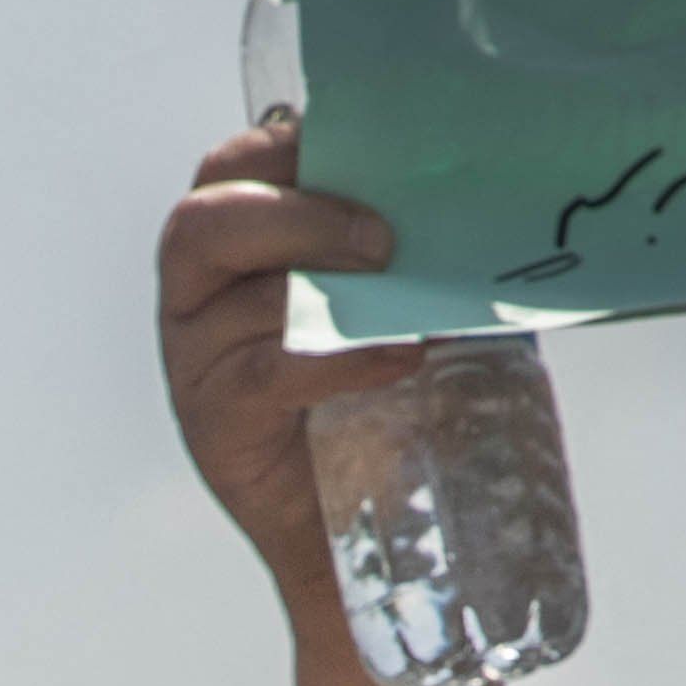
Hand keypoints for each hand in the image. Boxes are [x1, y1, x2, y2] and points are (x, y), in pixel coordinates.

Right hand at [158, 123, 532, 685]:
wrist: (378, 543)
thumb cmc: (396, 406)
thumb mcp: (402, 304)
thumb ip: (411, 246)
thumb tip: (491, 179)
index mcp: (236, 252)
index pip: (231, 168)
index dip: (281, 147)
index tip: (350, 142)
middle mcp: (196, 302)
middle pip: (205, 220)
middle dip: (293, 208)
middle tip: (382, 230)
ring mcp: (193, 366)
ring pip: (230, 293)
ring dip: (316, 271)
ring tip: (396, 277)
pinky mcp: (214, 428)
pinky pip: (264, 373)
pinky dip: (333, 357)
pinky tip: (396, 357)